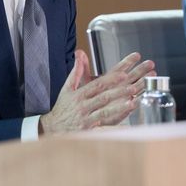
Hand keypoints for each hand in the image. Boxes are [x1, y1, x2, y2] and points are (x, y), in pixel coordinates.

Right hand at [39, 49, 154, 133]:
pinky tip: (126, 126)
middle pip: (103, 97)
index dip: (110, 80)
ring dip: (119, 107)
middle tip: (133, 87)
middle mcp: (83, 106)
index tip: (123, 74)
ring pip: (105, 112)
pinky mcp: (89, 130)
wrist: (53, 127)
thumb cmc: (62, 107)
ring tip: (132, 103)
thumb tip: (79, 55)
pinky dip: (115, 128)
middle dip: (119, 92)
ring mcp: (86, 118)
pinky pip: (104, 129)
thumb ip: (75, 72)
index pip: (97, 85)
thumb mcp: (66, 89)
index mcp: (79, 94)